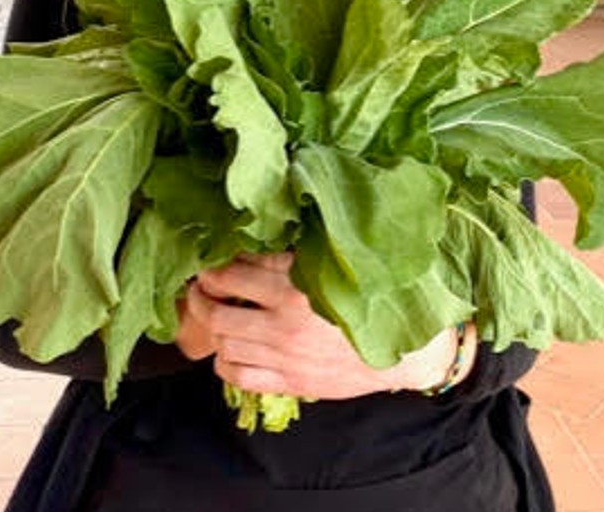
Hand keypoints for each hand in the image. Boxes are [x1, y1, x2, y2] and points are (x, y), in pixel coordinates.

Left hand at [176, 252, 471, 398]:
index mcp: (295, 286)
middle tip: (198, 287)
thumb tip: (262, 223)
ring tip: (212, 314)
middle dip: (199, 297)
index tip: (208, 259)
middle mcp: (284, 323)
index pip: (233, 273)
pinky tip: (229, 349)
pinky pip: (239, 377)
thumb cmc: (372, 296)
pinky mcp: (291, 382)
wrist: (405, 349)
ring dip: (211, 329)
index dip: (212, 266)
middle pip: (216, 312)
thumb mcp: (335, 262)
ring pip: (223, 345)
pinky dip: (225, 363)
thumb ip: (297, 248)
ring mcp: (285, 356)